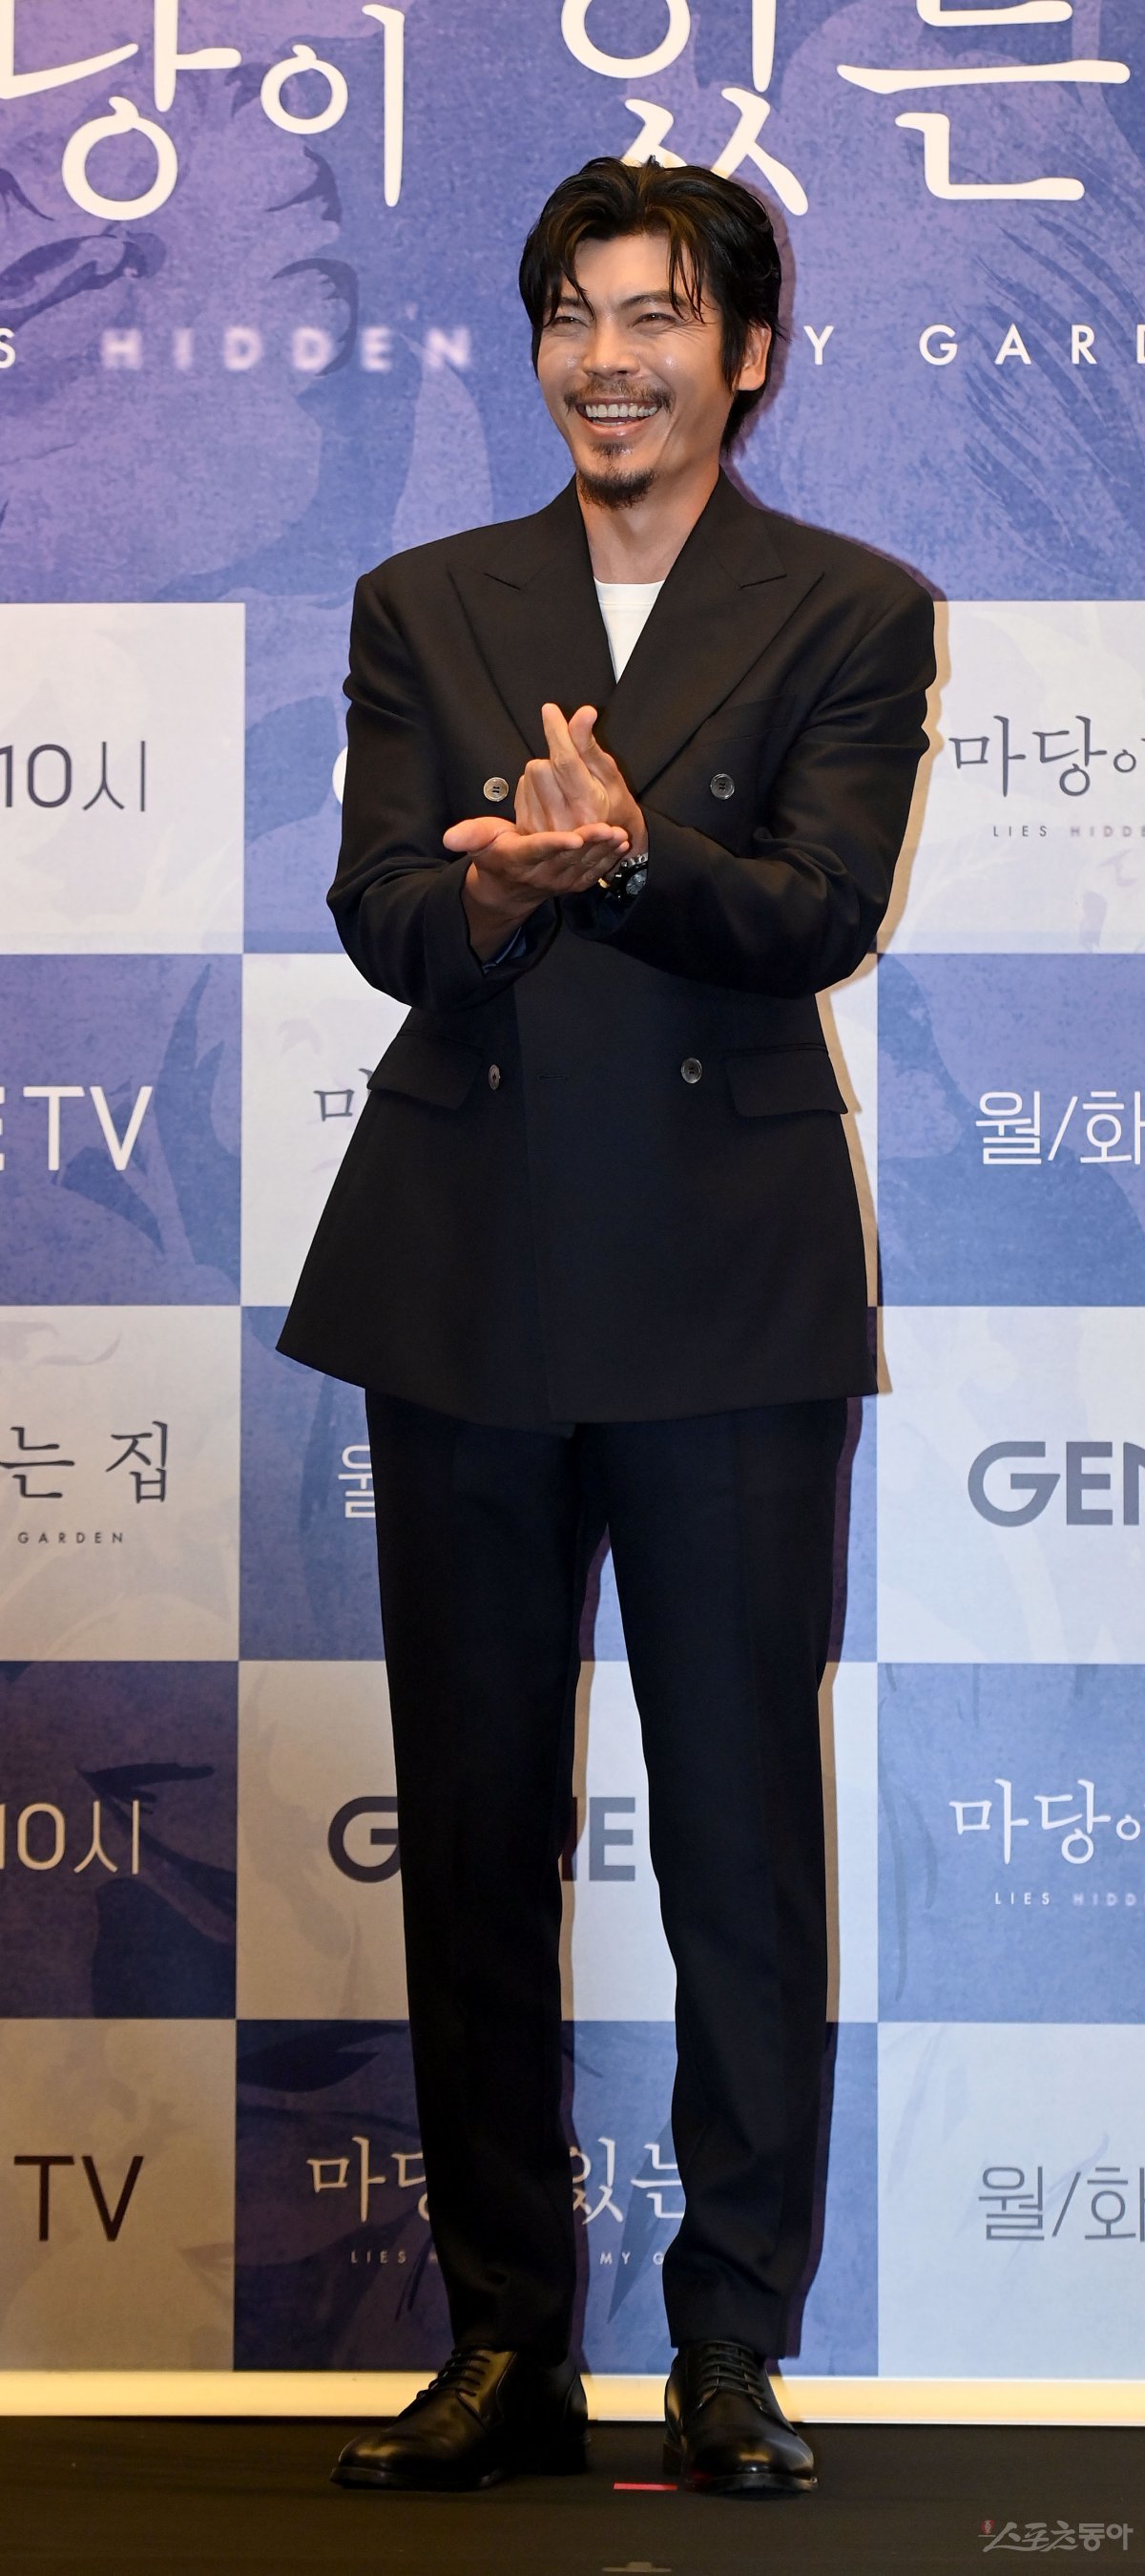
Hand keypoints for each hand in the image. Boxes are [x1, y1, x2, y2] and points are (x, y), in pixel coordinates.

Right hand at [444, 813, 630, 960]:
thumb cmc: (494, 855)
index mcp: (519, 860)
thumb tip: (448, 837)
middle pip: (569, 859)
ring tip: (620, 835)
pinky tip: (622, 845)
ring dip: (604, 852)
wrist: (507, 889)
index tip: (573, 837)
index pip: (538, 851)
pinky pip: (593, 874)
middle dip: (591, 845)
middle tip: (610, 829)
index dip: (556, 845)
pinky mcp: (573, 885)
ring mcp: (559, 883)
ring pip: (585, 866)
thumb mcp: (479, 842)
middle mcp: (541, 875)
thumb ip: (469, 836)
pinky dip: (608, 860)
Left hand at [515, 703, 646, 860]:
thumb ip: (590, 746)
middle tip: (570, 770)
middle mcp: (565, 823)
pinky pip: (521, 793)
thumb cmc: (615, 809)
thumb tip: (584, 712)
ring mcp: (544, 832)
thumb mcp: (611, 777)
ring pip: (529, 778)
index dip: (556, 732)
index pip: (566, 761)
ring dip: (543, 775)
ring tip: (563, 788)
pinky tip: (551, 800)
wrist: (607, 852)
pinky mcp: (529, 834)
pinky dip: (533, 789)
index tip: (550, 710)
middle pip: (540, 768)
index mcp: (590, 808)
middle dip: (553, 759)